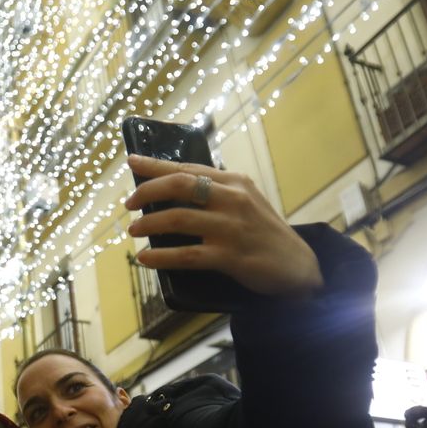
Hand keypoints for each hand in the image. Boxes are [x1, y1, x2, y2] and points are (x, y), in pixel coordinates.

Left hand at [126, 156, 322, 298]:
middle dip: (147, 192)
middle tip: (129, 204)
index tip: (132, 161)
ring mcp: (231, 228)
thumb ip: (216, 193)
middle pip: (179, 186)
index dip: (155, 165)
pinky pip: (186, 255)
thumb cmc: (263, 232)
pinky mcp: (230, 256)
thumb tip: (172, 191)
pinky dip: (161, 256)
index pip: (188, 168)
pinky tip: (145, 259)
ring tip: (134, 231)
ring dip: (149, 224)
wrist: (297, 266)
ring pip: (177, 219)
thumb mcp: (245, 202)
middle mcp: (233, 199)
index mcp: (234, 182)